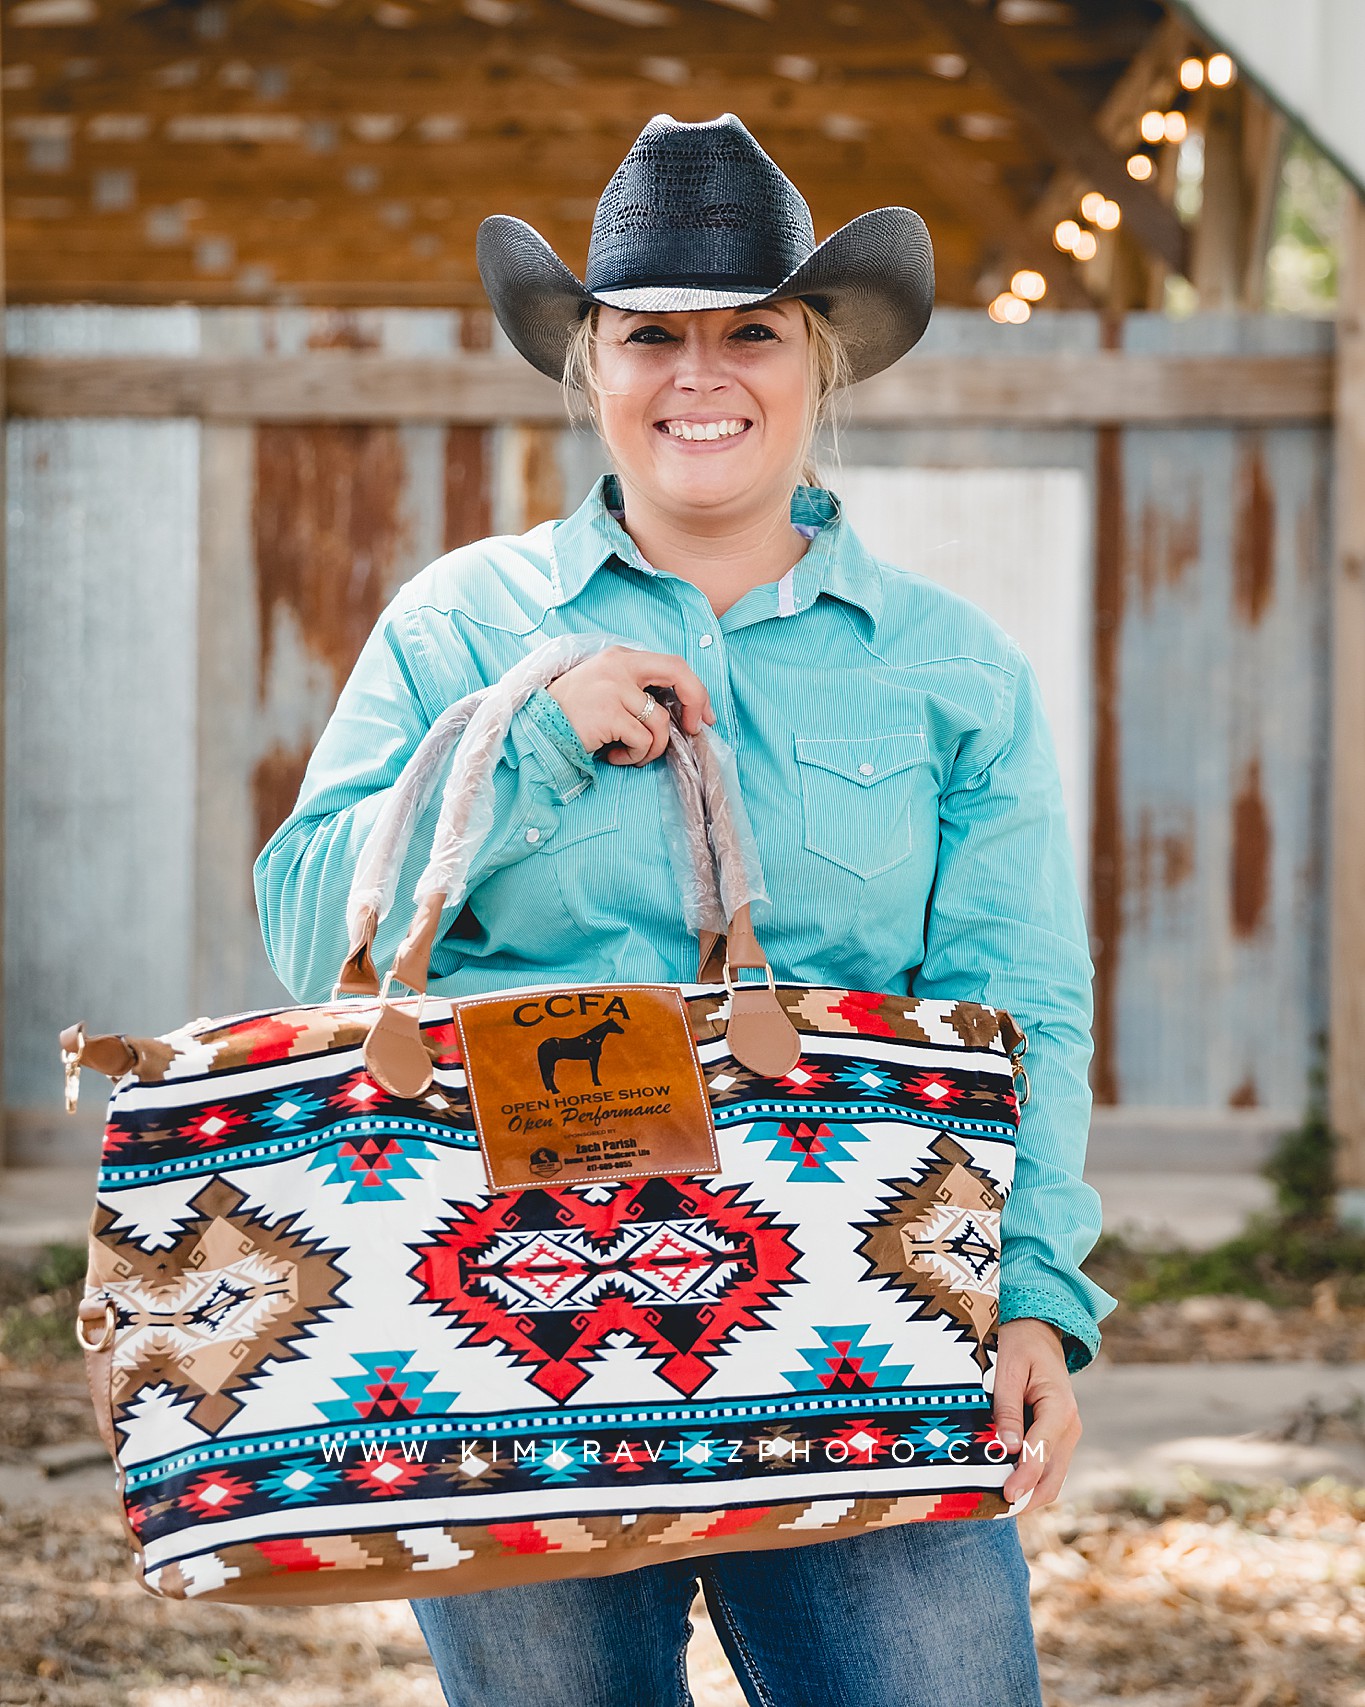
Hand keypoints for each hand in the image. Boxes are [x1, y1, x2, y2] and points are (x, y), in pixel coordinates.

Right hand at [548, 647, 715, 766]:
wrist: (535, 728)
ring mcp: (613, 688)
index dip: (695, 689)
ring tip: (630, 754)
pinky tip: (613, 757)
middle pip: (677, 672)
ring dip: (652, 748)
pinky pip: (642, 741)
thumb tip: (679, 711)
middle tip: (693, 729)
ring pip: (660, 722)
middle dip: (696, 701)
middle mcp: (619, 666)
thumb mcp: (604, 688)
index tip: (701, 714)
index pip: (671, 663)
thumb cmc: (572, 714)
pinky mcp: (608, 713)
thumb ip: (635, 689)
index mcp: (620, 657)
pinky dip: (634, 756)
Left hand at [993, 1318, 1081, 1509]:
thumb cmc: (1018, 1345)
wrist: (1037, 1332)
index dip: (1024, 1478)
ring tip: (993, 1504)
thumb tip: (1008, 1448)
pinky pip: (1045, 1468)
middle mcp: (1069, 1428)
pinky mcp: (1055, 1439)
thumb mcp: (1006, 1368)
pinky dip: (1028, 1481)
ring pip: (1051, 1479)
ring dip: (1027, 1494)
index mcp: (1060, 1409)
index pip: (1042, 1453)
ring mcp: (1065, 1436)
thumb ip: (1007, 1408)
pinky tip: (1001, 1484)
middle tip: (993, 1510)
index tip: (1005, 1496)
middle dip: (1026, 1498)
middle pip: (1052, 1478)